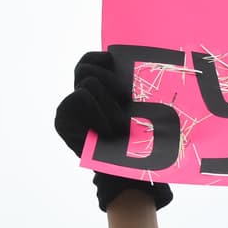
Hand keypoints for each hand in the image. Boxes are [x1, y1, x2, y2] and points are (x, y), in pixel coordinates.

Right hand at [54, 51, 172, 211]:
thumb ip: (138, 85)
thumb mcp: (145, 107)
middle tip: (126, 102)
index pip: (92, 59)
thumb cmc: (144, 139)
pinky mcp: (62, 119)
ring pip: (89, 81)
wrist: (133, 171)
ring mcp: (69, 107)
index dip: (105, 62)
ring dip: (110, 104)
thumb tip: (165, 56)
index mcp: (98, 89)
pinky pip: (81, 96)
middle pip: (87, 67)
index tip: (124, 81)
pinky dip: (99, 113)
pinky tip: (105, 132)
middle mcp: (80, 95)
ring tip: (117, 126)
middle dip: (112, 83)